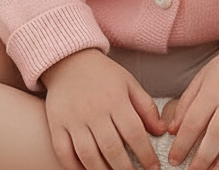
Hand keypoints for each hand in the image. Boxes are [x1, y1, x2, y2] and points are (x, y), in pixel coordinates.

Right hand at [42, 48, 166, 169]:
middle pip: (112, 148)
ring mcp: (73, 118)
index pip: (134, 132)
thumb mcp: (129, 83)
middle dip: (126, 169)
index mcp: (115, 98)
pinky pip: (64, 152)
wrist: (69, 60)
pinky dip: (75, 168)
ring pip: (88, 155)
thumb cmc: (103, 75)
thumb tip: (162, 131)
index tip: (154, 168)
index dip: (146, 155)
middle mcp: (94, 109)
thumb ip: (146, 107)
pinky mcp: (56, 123)